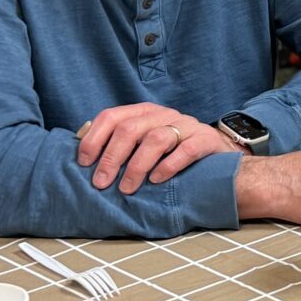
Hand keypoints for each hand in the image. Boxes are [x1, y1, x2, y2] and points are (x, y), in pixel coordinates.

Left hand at [77, 103, 243, 194]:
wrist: (217, 150)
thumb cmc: (173, 150)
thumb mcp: (144, 141)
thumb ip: (121, 144)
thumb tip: (85, 160)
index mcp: (143, 112)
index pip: (111, 117)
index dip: (94, 139)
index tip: (84, 163)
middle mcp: (162, 115)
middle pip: (130, 129)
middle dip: (111, 157)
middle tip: (101, 183)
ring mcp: (185, 125)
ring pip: (155, 139)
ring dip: (137, 166)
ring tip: (128, 188)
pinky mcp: (205, 139)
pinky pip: (186, 150)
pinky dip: (169, 165)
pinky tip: (157, 180)